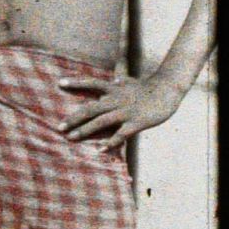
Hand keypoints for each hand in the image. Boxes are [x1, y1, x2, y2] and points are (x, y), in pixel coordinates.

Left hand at [58, 74, 181, 147]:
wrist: (169, 89)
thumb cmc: (150, 87)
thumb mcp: (133, 82)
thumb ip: (122, 82)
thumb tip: (115, 79)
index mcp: (115, 89)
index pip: (92, 83)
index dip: (76, 83)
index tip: (59, 83)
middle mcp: (117, 99)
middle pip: (91, 108)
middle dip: (74, 118)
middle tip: (59, 127)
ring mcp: (126, 111)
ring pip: (101, 121)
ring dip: (85, 130)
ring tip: (71, 138)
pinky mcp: (136, 122)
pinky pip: (121, 134)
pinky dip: (110, 142)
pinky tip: (100, 149)